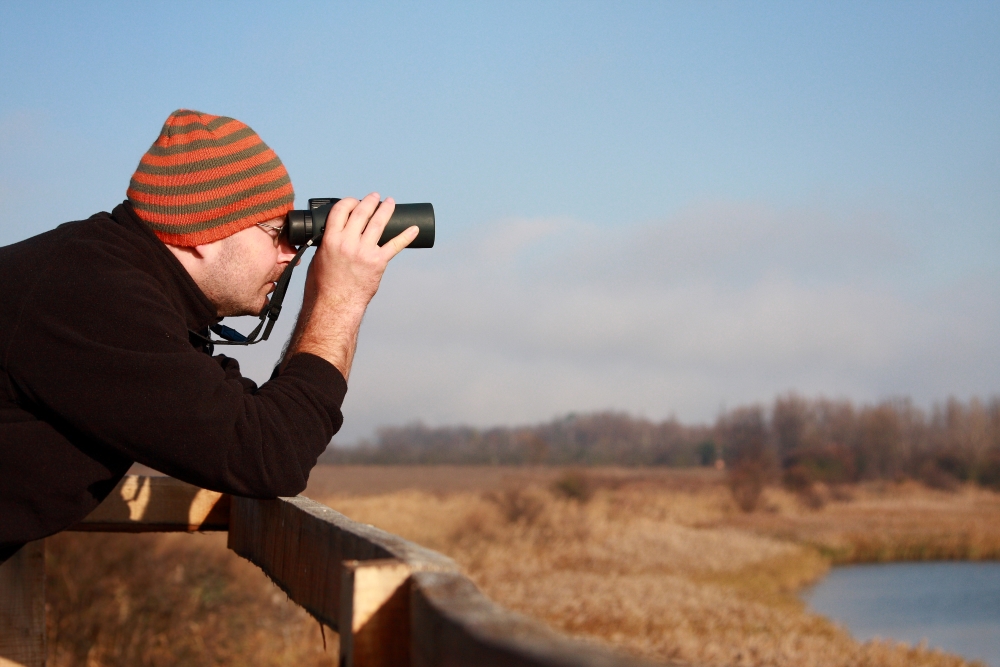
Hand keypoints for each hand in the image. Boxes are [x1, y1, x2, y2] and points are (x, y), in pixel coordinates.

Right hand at [285, 192, 417, 379]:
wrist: (334, 305)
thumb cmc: (322, 286)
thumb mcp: (318, 258)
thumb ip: (327, 243)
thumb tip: (334, 234)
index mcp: (331, 240)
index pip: (341, 210)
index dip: (349, 202)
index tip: (354, 201)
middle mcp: (348, 243)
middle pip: (362, 213)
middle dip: (370, 201)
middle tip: (375, 196)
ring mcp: (365, 252)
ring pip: (378, 224)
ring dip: (386, 210)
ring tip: (390, 202)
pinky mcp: (378, 263)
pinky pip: (394, 246)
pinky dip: (406, 236)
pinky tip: (414, 229)